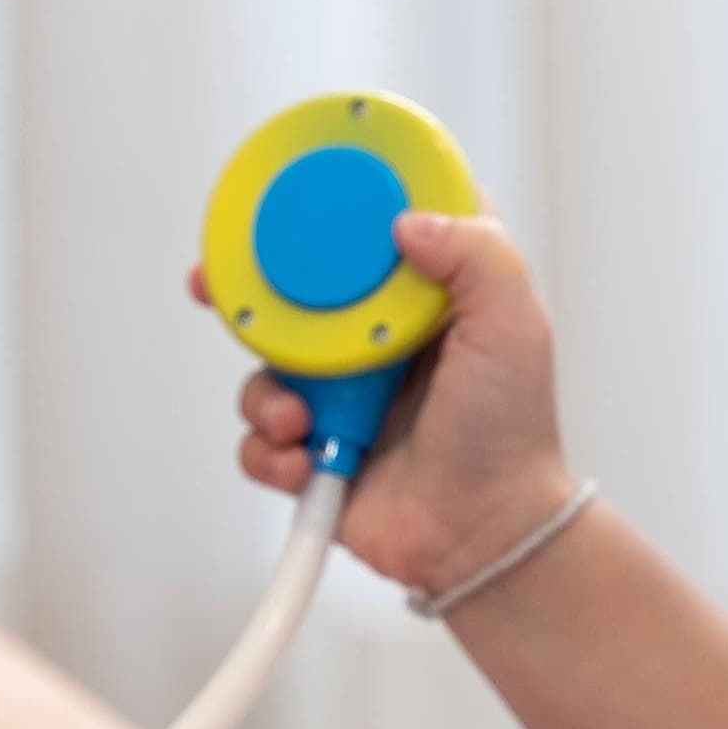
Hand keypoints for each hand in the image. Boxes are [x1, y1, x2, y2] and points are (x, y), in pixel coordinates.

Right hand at [194, 208, 580, 604]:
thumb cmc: (511, 432)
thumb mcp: (513, 325)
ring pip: (265, 369)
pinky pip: (259, 441)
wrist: (487, 533)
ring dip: (266, 394)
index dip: (327, 208)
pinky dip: (269, 451)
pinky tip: (301, 462)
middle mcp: (372, 340)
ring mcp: (339, 396)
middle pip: (293, 296)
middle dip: (244, 291)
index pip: (367, 234)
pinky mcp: (315, 450)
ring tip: (295, 420)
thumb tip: (405, 222)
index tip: (290, 195)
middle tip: (214, 286)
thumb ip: (477, 254)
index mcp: (418, 298)